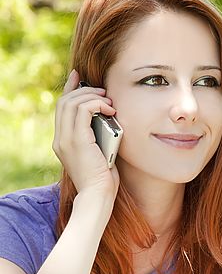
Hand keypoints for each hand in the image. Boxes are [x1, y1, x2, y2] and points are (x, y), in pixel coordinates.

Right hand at [53, 69, 119, 200]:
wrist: (98, 195)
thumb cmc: (103, 180)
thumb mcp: (100, 154)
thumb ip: (98, 137)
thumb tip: (109, 121)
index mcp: (63, 142)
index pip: (62, 108)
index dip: (70, 90)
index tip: (80, 78)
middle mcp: (60, 139)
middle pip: (64, 102)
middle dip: (83, 90)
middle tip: (103, 91)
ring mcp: (66, 139)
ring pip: (72, 102)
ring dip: (92, 96)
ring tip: (108, 101)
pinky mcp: (77, 140)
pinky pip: (83, 110)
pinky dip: (97, 104)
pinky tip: (110, 109)